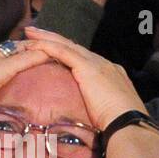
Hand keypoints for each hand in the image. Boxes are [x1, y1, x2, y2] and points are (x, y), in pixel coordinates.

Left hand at [22, 27, 145, 127]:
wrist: (128, 123)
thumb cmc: (121, 125)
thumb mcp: (110, 111)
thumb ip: (100, 104)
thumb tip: (92, 113)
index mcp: (111, 74)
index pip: (85, 58)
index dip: (68, 52)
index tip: (54, 49)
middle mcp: (104, 64)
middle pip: (74, 47)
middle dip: (54, 39)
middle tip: (36, 33)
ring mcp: (97, 63)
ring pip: (66, 45)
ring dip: (46, 38)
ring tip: (29, 32)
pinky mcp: (87, 67)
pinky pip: (62, 52)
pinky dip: (47, 46)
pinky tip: (33, 43)